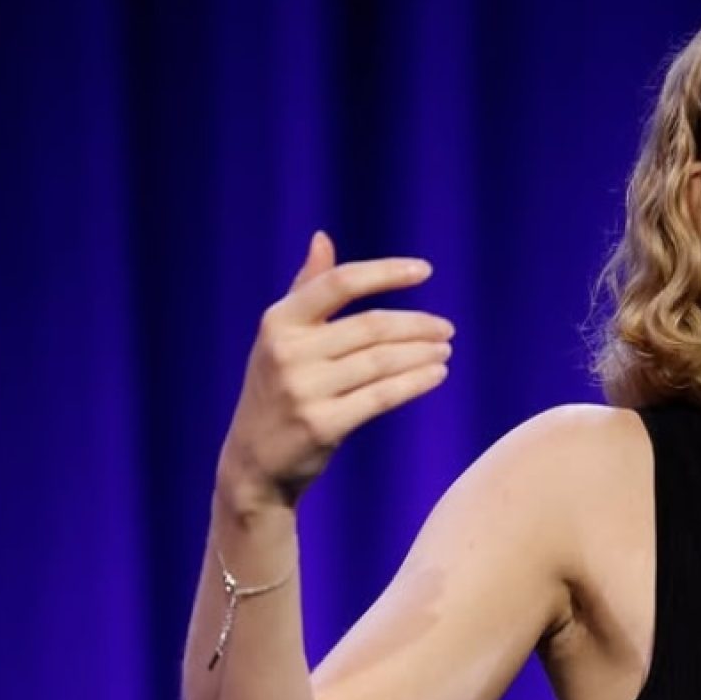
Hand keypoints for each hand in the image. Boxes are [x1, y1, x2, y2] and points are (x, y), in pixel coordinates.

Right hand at [217, 232, 452, 511]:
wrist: (253, 461)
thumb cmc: (276, 389)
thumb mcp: (281, 338)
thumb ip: (306, 288)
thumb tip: (322, 238)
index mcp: (278, 322)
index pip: (339, 283)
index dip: (386, 273)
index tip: (425, 271)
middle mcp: (288, 352)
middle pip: (371, 326)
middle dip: (417, 325)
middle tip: (447, 328)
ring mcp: (304, 390)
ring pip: (382, 361)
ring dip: (422, 354)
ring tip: (445, 350)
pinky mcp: (323, 425)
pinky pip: (382, 397)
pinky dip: (415, 383)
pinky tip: (436, 375)